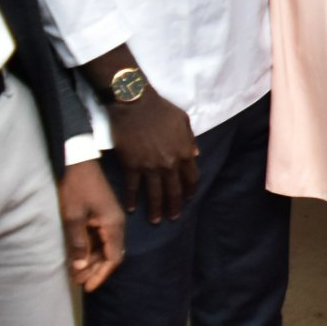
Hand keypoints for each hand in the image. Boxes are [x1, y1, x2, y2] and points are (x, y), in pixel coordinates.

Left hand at [58, 159, 124, 290]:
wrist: (80, 163)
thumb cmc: (76, 188)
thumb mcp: (73, 216)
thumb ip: (78, 242)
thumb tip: (80, 267)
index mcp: (113, 225)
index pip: (113, 258)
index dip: (101, 274)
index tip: (88, 287)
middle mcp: (116, 225)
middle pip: (111, 255)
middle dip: (95, 271)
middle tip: (78, 283)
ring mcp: (110, 220)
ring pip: (105, 248)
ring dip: (92, 262)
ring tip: (76, 273)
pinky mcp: (103, 216)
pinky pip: (100, 239)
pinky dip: (91, 251)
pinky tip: (80, 257)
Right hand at [108, 92, 200, 222]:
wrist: (134, 105)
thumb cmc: (160, 109)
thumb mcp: (183, 121)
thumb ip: (190, 140)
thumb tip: (195, 156)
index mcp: (184, 152)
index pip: (191, 178)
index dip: (190, 190)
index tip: (188, 199)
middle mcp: (169, 164)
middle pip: (174, 190)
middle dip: (174, 206)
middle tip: (173, 218)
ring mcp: (150, 167)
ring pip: (155, 193)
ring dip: (155, 209)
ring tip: (156, 221)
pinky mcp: (131, 166)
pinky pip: (133, 187)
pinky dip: (132, 199)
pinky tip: (132, 209)